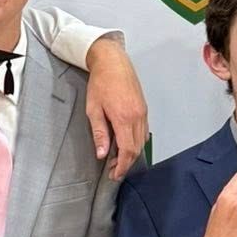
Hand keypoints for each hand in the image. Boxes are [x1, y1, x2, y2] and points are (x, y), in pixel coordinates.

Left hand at [86, 36, 147, 178]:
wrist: (113, 62)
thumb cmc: (100, 83)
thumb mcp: (93, 109)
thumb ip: (99, 133)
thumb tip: (102, 154)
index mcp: (124, 118)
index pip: (127, 150)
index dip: (122, 166)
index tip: (114, 175)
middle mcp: (137, 117)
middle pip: (136, 149)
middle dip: (126, 163)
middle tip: (113, 171)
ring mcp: (143, 112)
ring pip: (142, 141)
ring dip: (131, 154)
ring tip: (117, 160)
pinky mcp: (144, 108)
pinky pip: (144, 131)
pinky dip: (136, 142)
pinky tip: (126, 145)